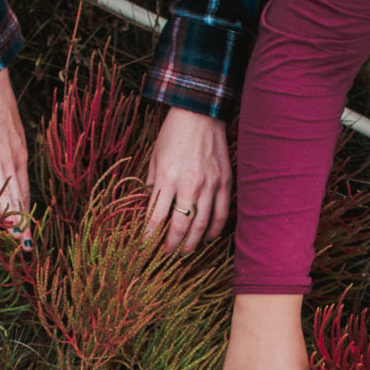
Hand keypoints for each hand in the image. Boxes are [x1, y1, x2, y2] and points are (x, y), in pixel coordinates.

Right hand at [0, 69, 31, 246]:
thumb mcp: (13, 138)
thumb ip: (12, 158)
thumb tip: (12, 175)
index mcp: (20, 159)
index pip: (25, 194)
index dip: (27, 217)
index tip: (29, 238)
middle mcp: (10, 161)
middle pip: (17, 198)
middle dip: (21, 225)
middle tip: (25, 248)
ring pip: (2, 189)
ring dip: (7, 213)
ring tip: (12, 235)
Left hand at [144, 107, 229, 253]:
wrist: (200, 113)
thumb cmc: (173, 133)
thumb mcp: (155, 157)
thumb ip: (154, 184)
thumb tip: (150, 208)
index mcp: (168, 177)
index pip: (156, 216)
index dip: (150, 236)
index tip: (145, 248)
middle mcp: (189, 184)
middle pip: (181, 226)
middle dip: (172, 245)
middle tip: (167, 255)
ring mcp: (210, 184)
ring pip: (203, 224)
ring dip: (193, 242)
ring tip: (185, 252)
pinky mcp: (224, 182)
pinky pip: (221, 213)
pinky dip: (215, 229)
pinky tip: (208, 238)